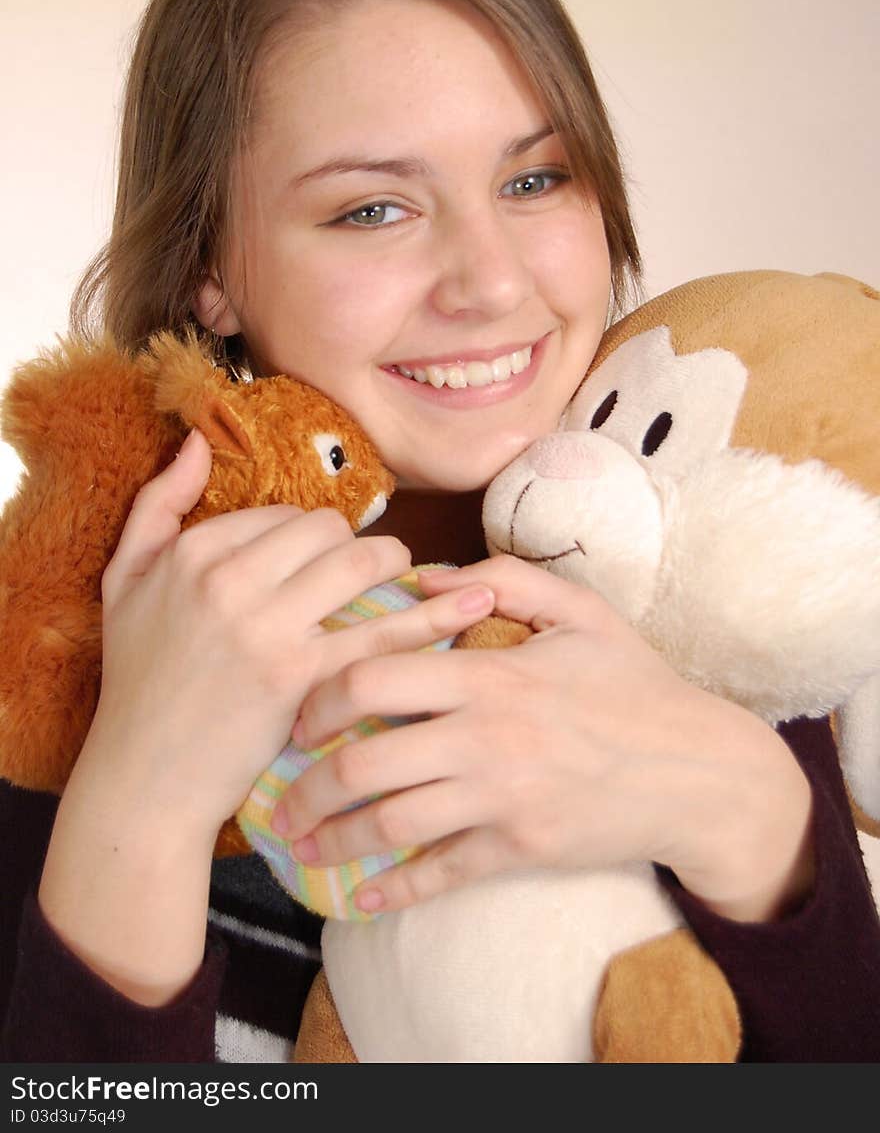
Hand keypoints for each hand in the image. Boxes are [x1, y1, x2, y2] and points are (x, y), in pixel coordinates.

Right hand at [88, 429, 497, 846]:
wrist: (145, 777)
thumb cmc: (136, 679)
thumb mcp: (123, 581)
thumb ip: (157, 504)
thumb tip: (197, 439)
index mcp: (192, 553)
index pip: (281, 513)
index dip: (307, 534)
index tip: (316, 559)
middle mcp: (228, 580)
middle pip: (327, 529)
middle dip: (354, 544)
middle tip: (369, 565)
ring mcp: (266, 628)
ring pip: (360, 562)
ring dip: (393, 564)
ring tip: (403, 575)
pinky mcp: (301, 676)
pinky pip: (380, 633)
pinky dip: (429, 618)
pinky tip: (466, 604)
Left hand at [275, 555, 812, 921]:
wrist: (700, 770)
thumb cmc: (636, 683)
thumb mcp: (582, 611)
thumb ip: (503, 578)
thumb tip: (423, 576)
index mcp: (490, 673)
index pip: (375, 678)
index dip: (320, 696)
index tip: (299, 714)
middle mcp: (486, 737)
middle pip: (365, 762)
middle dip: (306, 784)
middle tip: (278, 795)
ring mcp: (502, 799)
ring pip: (392, 825)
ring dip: (333, 840)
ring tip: (299, 845)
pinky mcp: (521, 849)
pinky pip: (442, 875)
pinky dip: (394, 891)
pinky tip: (360, 898)